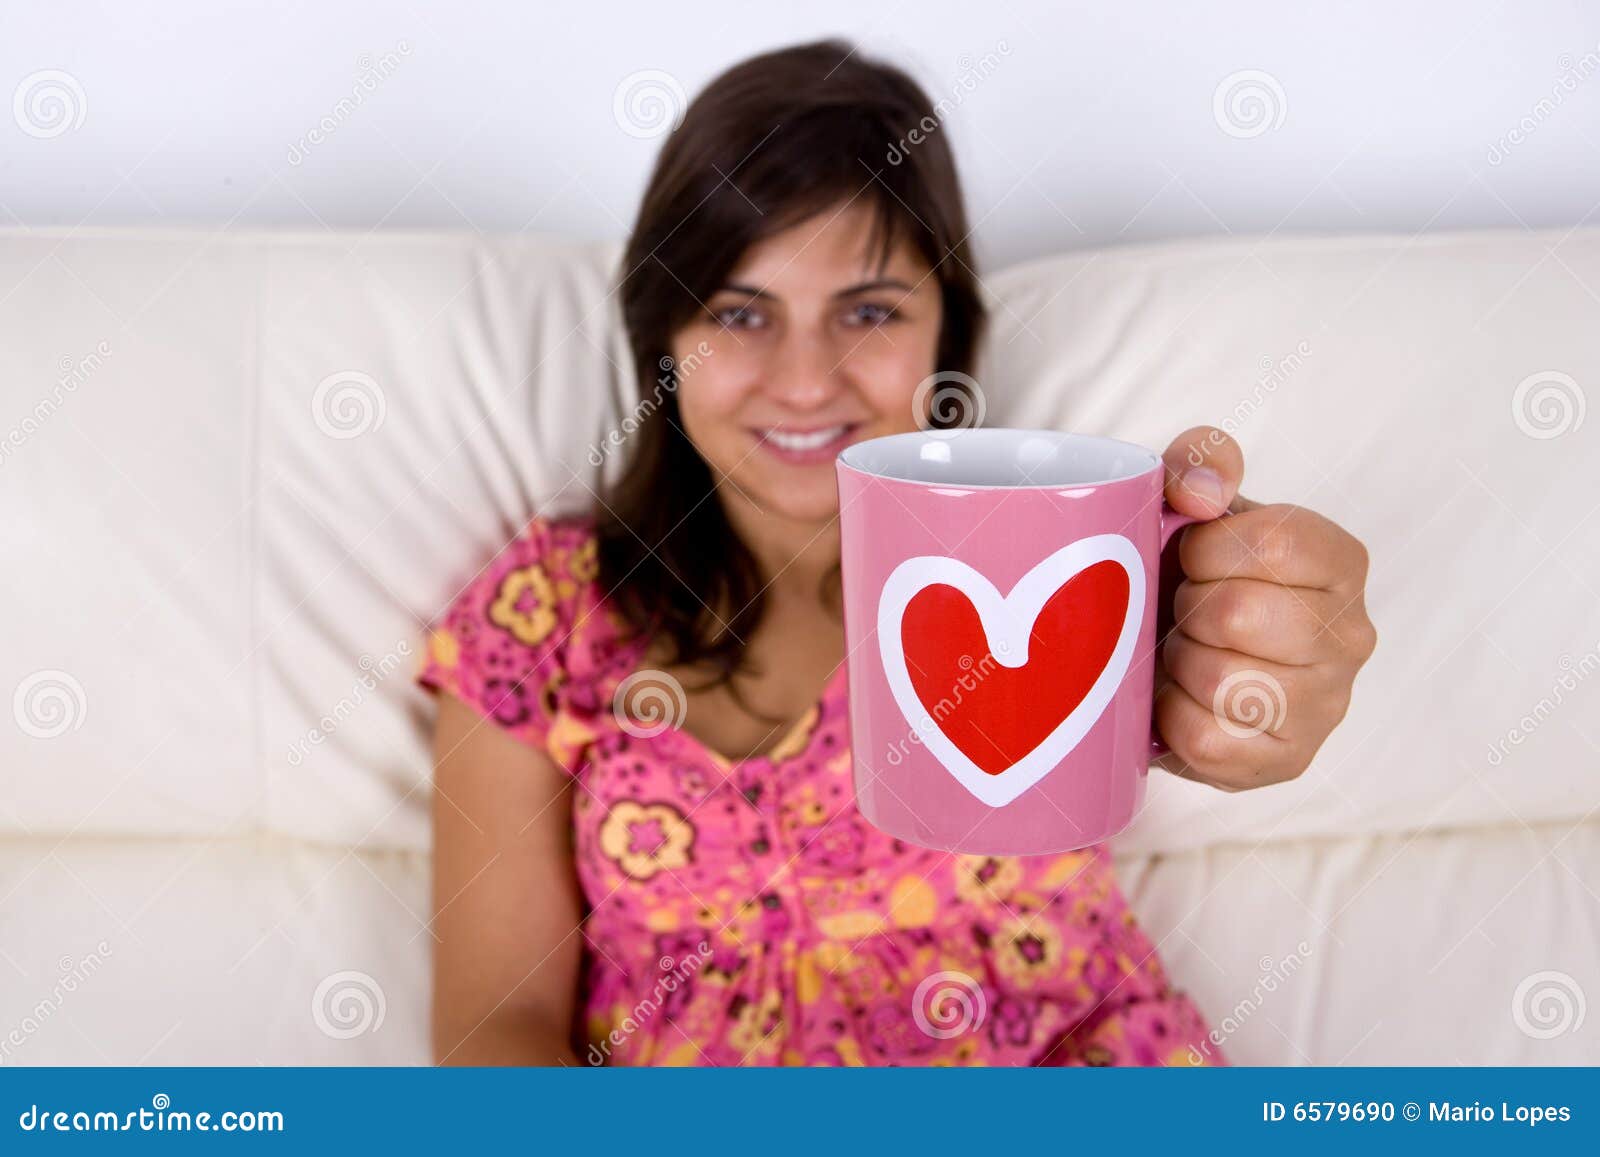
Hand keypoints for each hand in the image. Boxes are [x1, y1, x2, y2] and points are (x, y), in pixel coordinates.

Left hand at [1152, 426, 1377, 790]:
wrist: (1175, 655)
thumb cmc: (1194, 573)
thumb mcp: (1197, 501)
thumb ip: (1201, 463)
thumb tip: (1199, 490)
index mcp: (1341, 561)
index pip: (1272, 542)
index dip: (1208, 548)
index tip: (1193, 556)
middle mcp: (1352, 635)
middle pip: (1238, 613)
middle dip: (1188, 608)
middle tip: (1185, 610)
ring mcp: (1326, 706)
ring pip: (1223, 680)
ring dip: (1180, 662)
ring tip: (1185, 652)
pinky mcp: (1288, 761)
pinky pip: (1207, 739)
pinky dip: (1174, 717)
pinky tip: (1182, 699)